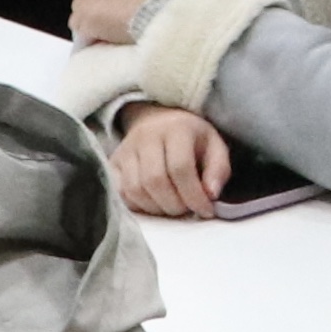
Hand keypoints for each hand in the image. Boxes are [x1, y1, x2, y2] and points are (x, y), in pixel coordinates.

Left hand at [74, 0, 179, 43]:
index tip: (118, 14)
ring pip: (81, 17)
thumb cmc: (168, 4)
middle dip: (98, 13)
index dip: (109, 3)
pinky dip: (92, 38)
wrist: (163, 14)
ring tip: (111, 37)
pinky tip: (107, 43)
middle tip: (113, 27)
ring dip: (94, 26)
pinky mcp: (87, 17)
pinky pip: (83, 32)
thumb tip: (136, 5)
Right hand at [111, 103, 232, 221]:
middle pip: (155, 180)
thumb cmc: (191, 139)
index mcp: (176, 128)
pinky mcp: (112, 163)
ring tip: (172, 206)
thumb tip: (211, 195)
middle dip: (174, 204)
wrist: (158, 121)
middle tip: (187, 210)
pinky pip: (120, 192)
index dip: (194, 195)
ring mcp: (126, 149)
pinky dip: (138, 205)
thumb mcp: (215, 146)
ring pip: (135, 189)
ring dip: (156, 208)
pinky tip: (154, 203)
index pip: (181, 168)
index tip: (206, 210)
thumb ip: (218, 170)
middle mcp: (146, 136)